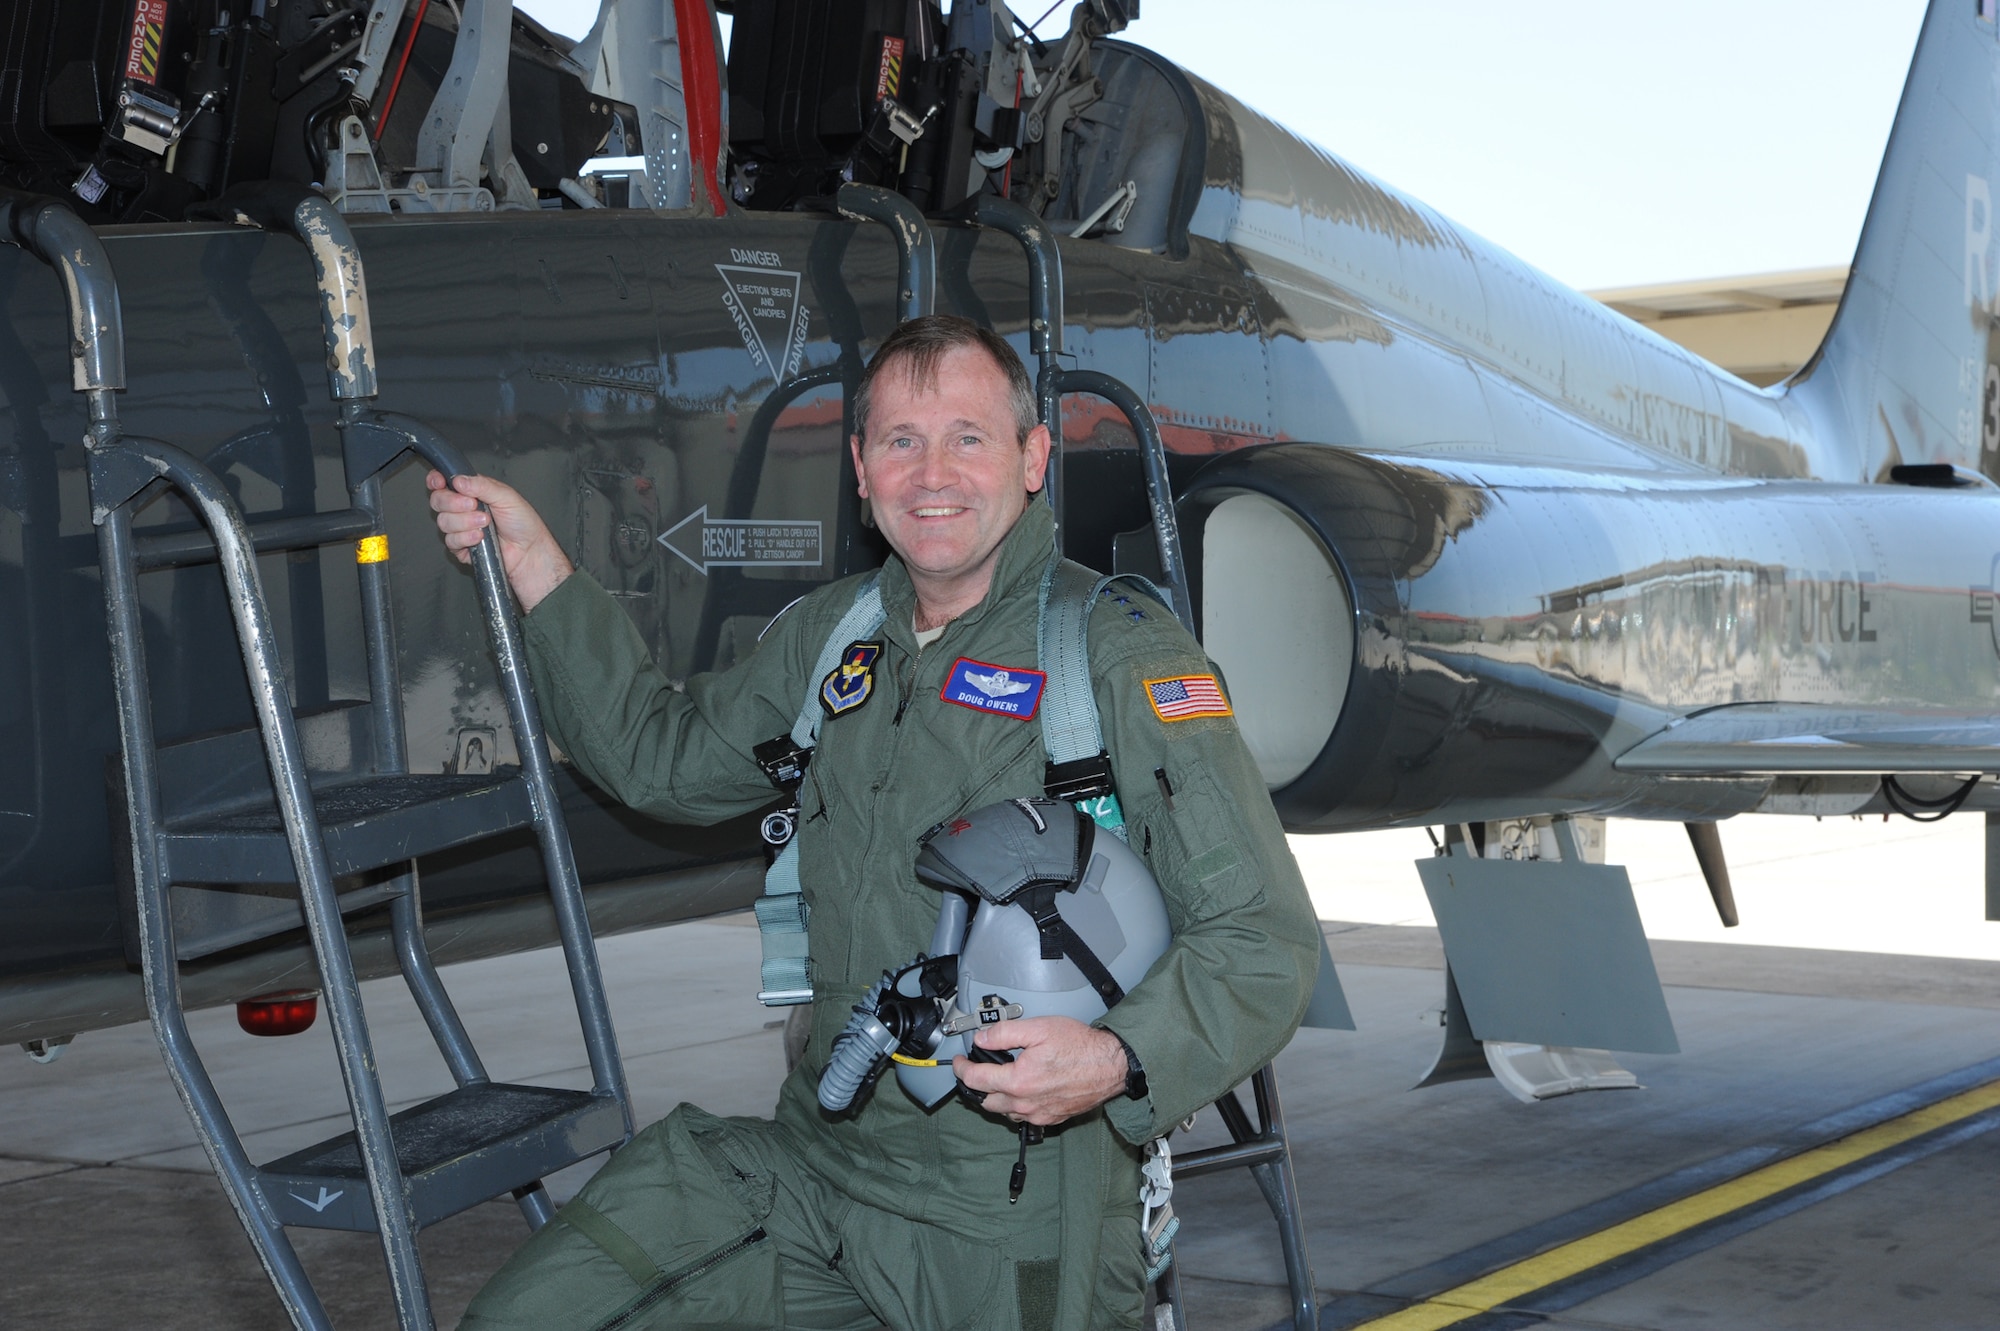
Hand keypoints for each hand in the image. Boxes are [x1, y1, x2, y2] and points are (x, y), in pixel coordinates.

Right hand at [425, 469, 572, 611]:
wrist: (529, 551)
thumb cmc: (523, 523)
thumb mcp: (506, 496)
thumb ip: (482, 485)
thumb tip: (459, 480)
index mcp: (471, 492)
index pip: (442, 482)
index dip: (436, 480)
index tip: (439, 482)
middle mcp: (462, 509)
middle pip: (438, 501)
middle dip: (453, 502)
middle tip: (473, 505)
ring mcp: (460, 528)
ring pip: (443, 521)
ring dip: (464, 522)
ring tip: (485, 523)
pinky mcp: (460, 547)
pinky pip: (450, 541)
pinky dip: (466, 538)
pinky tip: (480, 537)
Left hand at [951, 1017, 1129, 1127]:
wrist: (1110, 1065)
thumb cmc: (1081, 1047)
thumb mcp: (1039, 1028)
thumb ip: (1005, 1033)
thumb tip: (982, 1038)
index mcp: (1018, 1080)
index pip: (976, 1079)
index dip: (961, 1068)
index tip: (959, 1062)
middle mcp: (1026, 1103)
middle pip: (986, 1101)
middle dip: (976, 1086)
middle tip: (976, 1070)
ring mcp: (1039, 1114)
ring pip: (1004, 1112)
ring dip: (996, 1098)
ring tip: (998, 1080)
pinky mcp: (1052, 1118)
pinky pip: (1025, 1119)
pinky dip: (1016, 1107)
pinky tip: (1021, 1093)